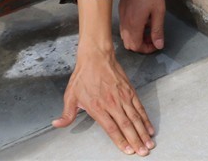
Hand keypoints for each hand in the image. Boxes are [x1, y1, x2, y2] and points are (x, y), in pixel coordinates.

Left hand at [53, 0, 154, 154]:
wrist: (96, 56)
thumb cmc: (83, 76)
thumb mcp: (70, 95)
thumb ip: (67, 113)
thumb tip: (57, 124)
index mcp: (98, 107)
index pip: (112, 128)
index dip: (121, 141)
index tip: (128, 151)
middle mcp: (113, 104)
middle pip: (127, 126)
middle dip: (136, 140)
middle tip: (144, 152)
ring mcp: (123, 97)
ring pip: (136, 118)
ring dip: (143, 132)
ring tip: (149, 143)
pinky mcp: (130, 91)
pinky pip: (140, 107)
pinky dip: (145, 118)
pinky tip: (149, 127)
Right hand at [119, 0, 165, 52]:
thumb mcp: (158, 12)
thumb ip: (158, 30)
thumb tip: (159, 45)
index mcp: (133, 25)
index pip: (136, 46)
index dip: (147, 49)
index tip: (157, 44)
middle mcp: (124, 22)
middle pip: (129, 43)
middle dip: (141, 44)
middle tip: (153, 38)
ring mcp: (121, 15)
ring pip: (126, 35)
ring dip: (137, 36)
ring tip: (150, 27)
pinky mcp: (121, 9)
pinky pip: (125, 25)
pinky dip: (133, 27)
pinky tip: (144, 18)